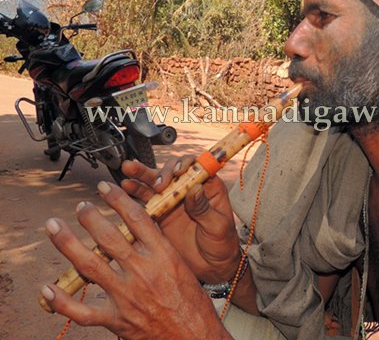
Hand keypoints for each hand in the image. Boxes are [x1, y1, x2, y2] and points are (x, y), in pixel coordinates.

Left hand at [41, 181, 230, 339]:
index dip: (118, 200)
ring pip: (90, 266)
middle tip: (80, 207)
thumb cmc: (193, 302)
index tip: (106, 188)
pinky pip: (82, 311)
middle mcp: (143, 272)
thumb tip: (140, 229)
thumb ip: (158, 248)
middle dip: (89, 218)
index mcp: (163, 255)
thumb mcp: (181, 266)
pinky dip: (62, 301)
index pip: (136, 218)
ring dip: (68, 244)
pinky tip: (48, 289)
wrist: (196, 336)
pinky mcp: (118, 320)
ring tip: (55, 227)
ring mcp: (127, 296)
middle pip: (109, 237)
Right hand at [120, 157, 240, 283]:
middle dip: (160, 171)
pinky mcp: (161, 214)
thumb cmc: (222, 245)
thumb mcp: (218, 226)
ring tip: (128, 169)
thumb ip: (204, 208)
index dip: (186, 165)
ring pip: (156, 183)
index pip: (197, 167)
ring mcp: (174, 201)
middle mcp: (189, 190)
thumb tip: (195, 188)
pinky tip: (125, 187)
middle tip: (154, 180)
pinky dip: (135, 193)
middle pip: (173, 172)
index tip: (177, 172)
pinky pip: (147, 201)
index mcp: (209, 188)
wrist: (212, 267)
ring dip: (142, 175)